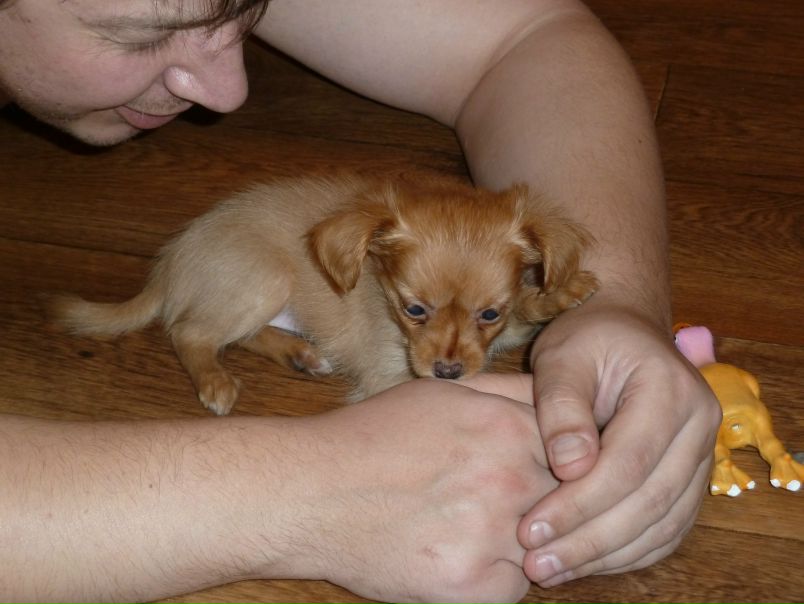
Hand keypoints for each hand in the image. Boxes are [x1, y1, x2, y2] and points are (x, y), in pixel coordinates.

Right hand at [287, 376, 556, 603]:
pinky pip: (516, 587)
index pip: (577, 449)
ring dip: (521, 540)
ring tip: (469, 524)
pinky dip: (496, 577)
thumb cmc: (372, 437)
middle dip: (540, 500)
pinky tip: (457, 552)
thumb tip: (558, 399)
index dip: (558, 462)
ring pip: (546, 545)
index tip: (535, 469)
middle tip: (494, 498)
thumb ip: (508, 392)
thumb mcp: (441, 394)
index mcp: (506, 427)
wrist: (310, 493)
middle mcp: (508, 479)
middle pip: (567, 498)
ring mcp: (491, 535)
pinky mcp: (470, 587)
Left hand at [517, 303, 720, 585]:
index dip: (579, 504)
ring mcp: (701, 455)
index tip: (530, 529)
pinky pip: (667, 527)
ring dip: (607, 555)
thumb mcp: (563, 357)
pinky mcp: (690, 478)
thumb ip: (562, 407)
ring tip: (551, 570)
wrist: (624, 331)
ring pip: (663, 523)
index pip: (628, 463)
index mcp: (670, 391)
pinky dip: (628, 552)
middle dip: (590, 540)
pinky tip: (584, 561)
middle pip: (650, 502)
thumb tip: (570, 468)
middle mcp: (700, 427)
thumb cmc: (588, 339)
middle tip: (537, 565)